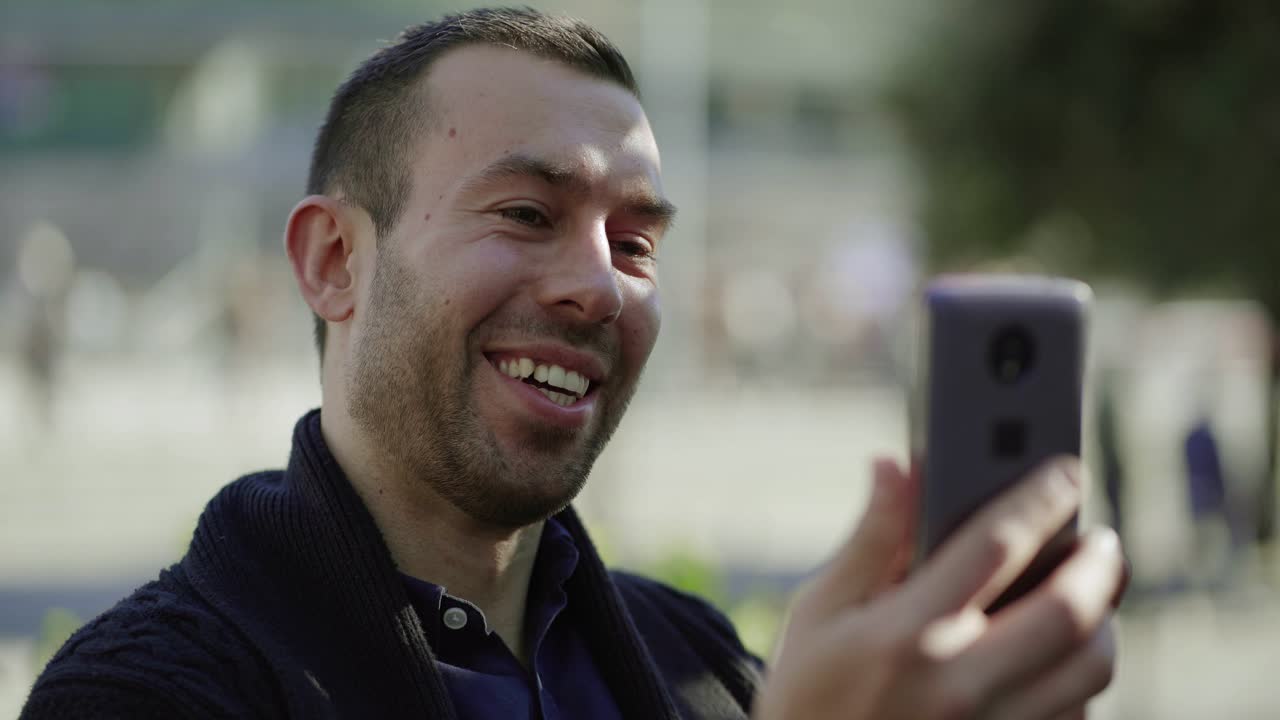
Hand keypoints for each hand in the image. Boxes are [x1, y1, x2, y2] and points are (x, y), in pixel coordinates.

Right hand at [753, 457, 1123, 719]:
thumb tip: (895, 465)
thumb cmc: (807, 693)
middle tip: (1100, 539)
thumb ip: (870, 538)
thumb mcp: (819, 611)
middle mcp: (956, 681)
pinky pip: (1076, 713)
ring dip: (1103, 621)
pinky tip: (1061, 655)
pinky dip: (1081, 676)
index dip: (1039, 498)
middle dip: (1098, 562)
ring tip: (1089, 595)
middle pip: (1068, 608)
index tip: (1064, 473)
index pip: (994, 545)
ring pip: (1089, 668)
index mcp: (904, 630)